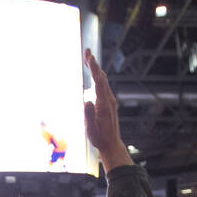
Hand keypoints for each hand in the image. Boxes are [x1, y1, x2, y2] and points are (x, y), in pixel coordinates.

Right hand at [82, 49, 130, 169]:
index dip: (94, 68)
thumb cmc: (99, 138)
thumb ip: (88, 115)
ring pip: (103, 81)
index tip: (89, 56)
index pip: (99, 81)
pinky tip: (94, 74)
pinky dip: (98, 77)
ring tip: (88, 59)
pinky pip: (103, 86)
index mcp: (103, 103)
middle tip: (87, 51)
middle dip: (94, 64)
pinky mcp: (109, 104)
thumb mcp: (90, 129)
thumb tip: (86, 100)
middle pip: (102, 77)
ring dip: (96, 69)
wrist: (111, 145)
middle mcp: (109, 99)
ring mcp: (110, 101)